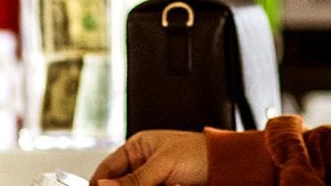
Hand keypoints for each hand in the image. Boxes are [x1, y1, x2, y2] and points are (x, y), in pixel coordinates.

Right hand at [92, 130, 207, 185]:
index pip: (107, 169)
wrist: (230, 167)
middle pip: (121, 185)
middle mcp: (143, 165)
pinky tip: (176, 185)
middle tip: (151, 183)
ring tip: (170, 183)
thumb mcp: (162, 165)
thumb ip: (133, 179)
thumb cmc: (201, 154)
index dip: (100, 183)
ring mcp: (154, 180)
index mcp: (137, 148)